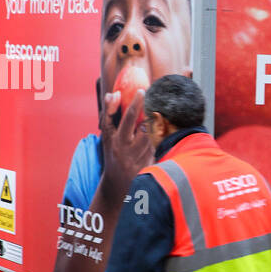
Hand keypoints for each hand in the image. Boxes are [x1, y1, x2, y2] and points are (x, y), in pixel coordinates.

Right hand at [97, 89, 151, 207]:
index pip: (128, 119)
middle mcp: (129, 150)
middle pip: (147, 126)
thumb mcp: (106, 134)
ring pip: (156, 136)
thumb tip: (114, 94)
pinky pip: (160, 146)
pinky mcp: (151, 165)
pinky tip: (165, 131)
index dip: (135, 104)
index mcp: (117, 140)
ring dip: (159, 125)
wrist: (117, 181)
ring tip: (159, 115)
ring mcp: (142, 159)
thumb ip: (108, 113)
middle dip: (152, 113)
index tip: (142, 90)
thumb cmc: (112, 151)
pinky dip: (162, 137)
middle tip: (156, 100)